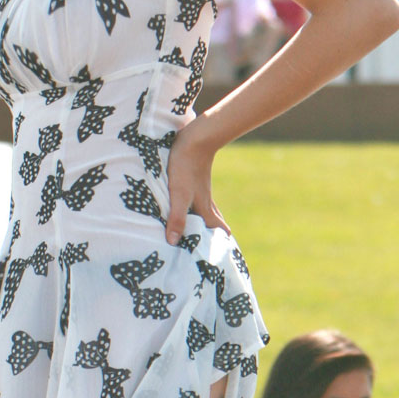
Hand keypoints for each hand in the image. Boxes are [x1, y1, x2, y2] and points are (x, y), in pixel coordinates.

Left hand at [166, 124, 229, 245]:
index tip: (225, 259)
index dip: (220, 245)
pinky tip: (193, 207)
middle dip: (214, 237)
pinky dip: (198, 210)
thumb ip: (176, 218)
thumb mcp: (178, 195)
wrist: (196, 138)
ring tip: (205, 233)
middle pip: (214, 224)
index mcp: (204, 209)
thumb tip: (173, 242)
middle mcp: (206, 203)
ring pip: (208, 212)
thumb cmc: (185, 167)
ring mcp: (202, 191)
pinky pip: (200, 201)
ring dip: (207, 224)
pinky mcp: (195, 181)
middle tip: (216, 250)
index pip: (217, 231)